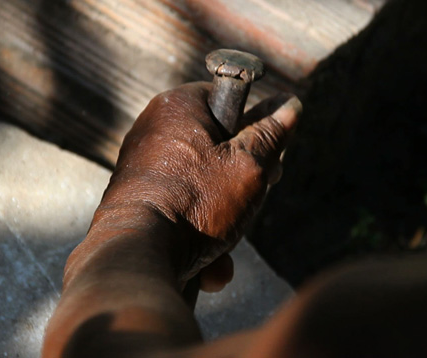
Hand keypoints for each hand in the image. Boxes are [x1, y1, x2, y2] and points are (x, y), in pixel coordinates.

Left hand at [96, 82, 300, 284]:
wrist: (136, 255)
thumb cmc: (196, 204)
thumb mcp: (249, 165)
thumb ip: (272, 134)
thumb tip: (289, 104)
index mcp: (179, 106)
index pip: (229, 98)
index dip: (255, 128)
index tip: (267, 159)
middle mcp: (155, 129)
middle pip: (218, 144)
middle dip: (242, 180)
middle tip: (253, 200)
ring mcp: (143, 164)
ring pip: (202, 182)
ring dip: (224, 215)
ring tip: (226, 245)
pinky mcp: (137, 196)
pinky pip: (181, 205)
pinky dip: (198, 229)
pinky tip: (208, 264)